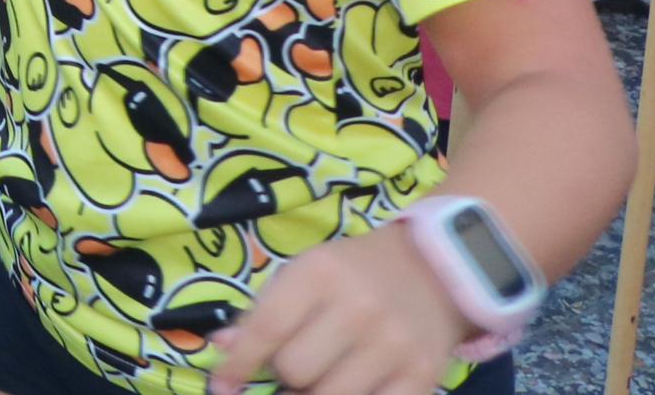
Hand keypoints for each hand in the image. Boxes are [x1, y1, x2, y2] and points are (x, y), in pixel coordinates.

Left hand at [204, 225, 469, 394]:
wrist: (432, 272)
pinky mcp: (423, 375)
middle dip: (284, 376)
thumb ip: (263, 311)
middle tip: (291, 369)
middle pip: (296, 370)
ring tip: (318, 380)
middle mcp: (359, 308)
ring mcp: (394, 345)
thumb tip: (223, 348)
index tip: (222, 387)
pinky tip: (349, 388)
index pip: (267, 328)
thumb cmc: (353, 273)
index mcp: (320, 274)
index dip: (238, 365)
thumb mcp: (304, 274)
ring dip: (314, 394)